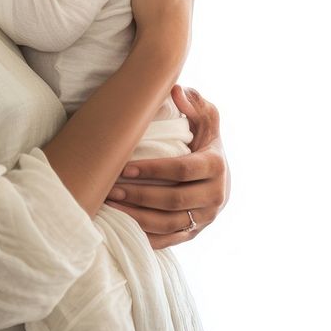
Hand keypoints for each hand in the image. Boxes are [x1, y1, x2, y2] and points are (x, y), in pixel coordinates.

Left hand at [105, 87, 229, 248]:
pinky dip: (145, 236)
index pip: (183, 170)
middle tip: (111, 188)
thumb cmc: (204, 141)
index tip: (125, 166)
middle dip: (140, 195)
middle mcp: (215, 196)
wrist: (219, 176)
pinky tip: (122, 226)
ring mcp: (205, 218)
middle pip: (174, 200)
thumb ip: (195, 104)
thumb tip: (178, 90)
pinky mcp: (194, 232)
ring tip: (111, 205)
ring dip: (138, 217)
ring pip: (169, 224)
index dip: (153, 169)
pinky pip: (169, 240)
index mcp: (216, 166)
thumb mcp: (205, 119)